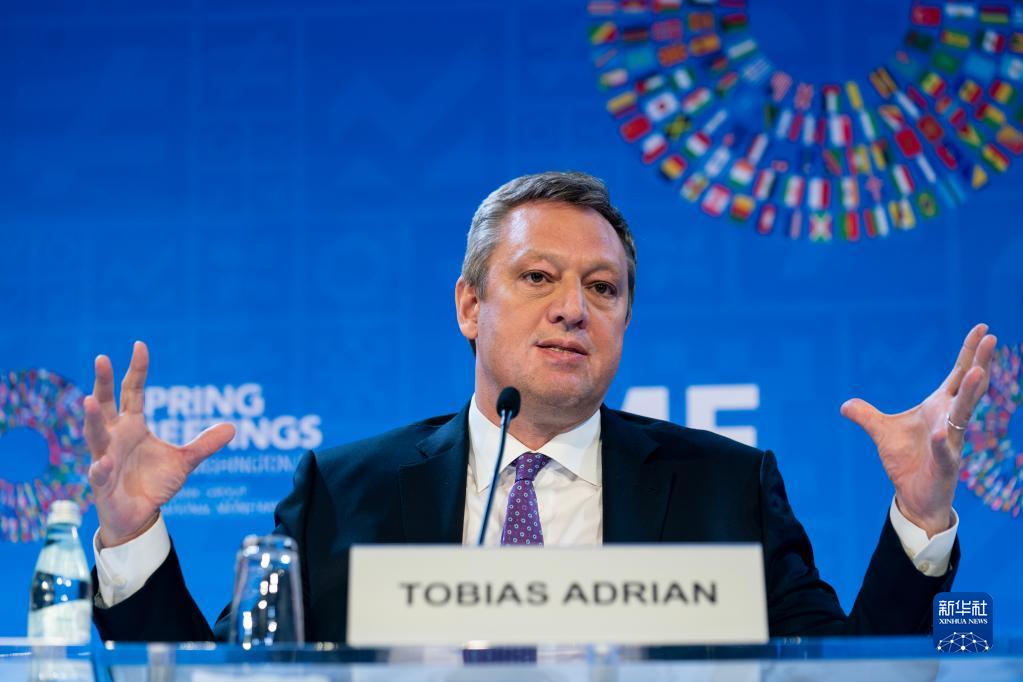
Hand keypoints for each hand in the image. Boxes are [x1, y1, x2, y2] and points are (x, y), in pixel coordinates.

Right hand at [85, 341, 235, 546]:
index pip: (132, 391)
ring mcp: (104, 457)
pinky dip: (101, 467)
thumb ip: (205, 444)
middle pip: (105, 404)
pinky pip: (99, 473)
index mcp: (132, 425)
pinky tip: (104, 462)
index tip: (140, 345)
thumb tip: (233, 427)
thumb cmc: (154, 483)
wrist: (139, 516)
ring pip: (95, 434)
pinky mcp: (101, 483)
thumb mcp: (185, 461)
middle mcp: (114, 437)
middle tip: (101, 358)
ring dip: (91, 418)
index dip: (137, 369)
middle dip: (102, 382)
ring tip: (88, 400)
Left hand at [840, 324, 995, 536]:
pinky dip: (943, 442)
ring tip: (978, 371)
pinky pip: (945, 451)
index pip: (956, 375)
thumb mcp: (882, 433)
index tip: (983, 328)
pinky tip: (941, 433)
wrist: (914, 497)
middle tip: (992, 339)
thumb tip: (845, 405)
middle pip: (968, 387)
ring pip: (963, 414)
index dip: (969, 352)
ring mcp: (951, 442)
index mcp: (939, 408)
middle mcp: (950, 421)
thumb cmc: (907, 462)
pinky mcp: (944, 466)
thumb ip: (866, 416)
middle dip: (979, 362)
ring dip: (970, 393)